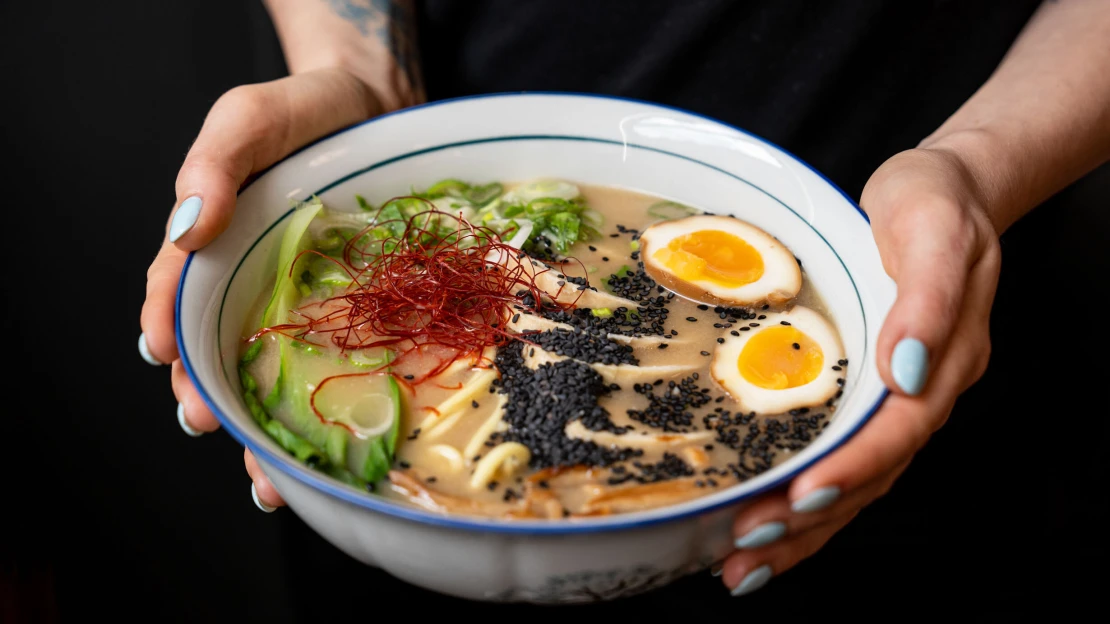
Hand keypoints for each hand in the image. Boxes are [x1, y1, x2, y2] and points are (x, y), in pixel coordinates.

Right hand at [139, 67, 381, 510]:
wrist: (380, 111)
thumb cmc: (306, 112)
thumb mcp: (252, 116)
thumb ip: (215, 161)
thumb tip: (186, 227)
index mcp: (214, 243)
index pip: (174, 291)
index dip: (165, 324)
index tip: (165, 356)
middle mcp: (251, 283)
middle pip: (216, 349)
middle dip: (207, 392)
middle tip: (207, 421)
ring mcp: (301, 305)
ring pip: (270, 378)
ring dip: (261, 431)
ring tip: (263, 478)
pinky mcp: (351, 317)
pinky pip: (333, 369)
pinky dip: (326, 416)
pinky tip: (325, 457)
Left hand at [719, 147, 1001, 594]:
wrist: (945, 191)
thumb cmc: (935, 202)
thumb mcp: (934, 230)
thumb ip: (928, 301)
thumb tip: (905, 372)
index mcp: (944, 361)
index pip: (897, 432)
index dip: (851, 468)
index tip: (802, 499)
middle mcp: (921, 393)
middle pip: (870, 475)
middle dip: (809, 519)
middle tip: (745, 548)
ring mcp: (896, 399)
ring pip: (853, 482)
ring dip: (801, 529)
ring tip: (741, 564)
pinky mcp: (868, 395)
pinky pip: (840, 459)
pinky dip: (804, 498)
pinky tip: (766, 521)